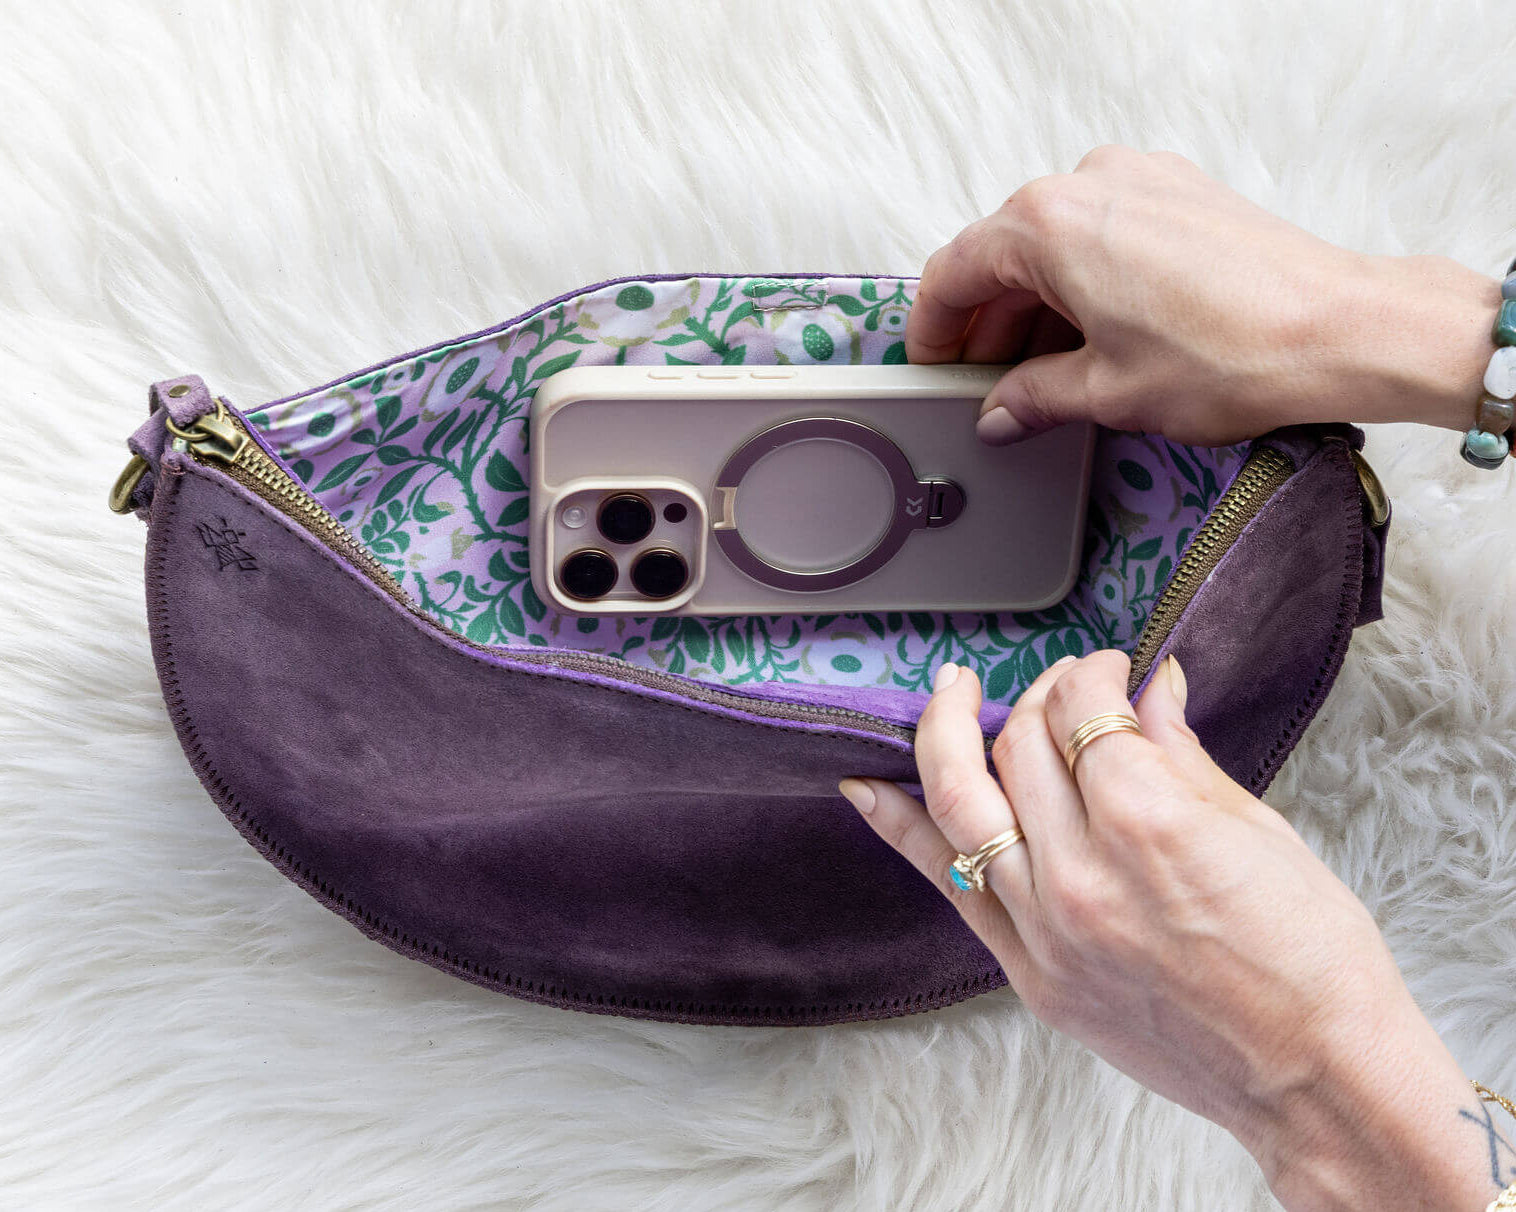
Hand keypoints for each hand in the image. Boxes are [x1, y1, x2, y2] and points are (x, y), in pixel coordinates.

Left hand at [838, 652, 1508, 1210]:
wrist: (1313, 1078)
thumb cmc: (1310, 959)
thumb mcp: (1259, 831)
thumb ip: (1182, 751)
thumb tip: (1152, 687)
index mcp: (1148, 821)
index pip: (1081, 709)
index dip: (1091, 673)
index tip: (1105, 671)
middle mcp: (1081, 871)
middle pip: (1017, 745)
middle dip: (1035, 697)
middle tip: (1058, 690)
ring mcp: (1046, 927)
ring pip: (961, 801)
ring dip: (948, 735)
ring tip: (946, 695)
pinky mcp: (1030, 974)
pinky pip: (947, 884)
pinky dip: (903, 828)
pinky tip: (869, 788)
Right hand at [907, 144, 1498, 445]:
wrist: (1341, 330)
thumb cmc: (1235, 352)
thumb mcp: (1107, 392)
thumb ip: (1034, 398)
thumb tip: (1002, 412)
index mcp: (1048, 224)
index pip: (955, 272)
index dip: (932, 328)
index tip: (930, 365)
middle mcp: (1089, 184)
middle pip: (1002, 256)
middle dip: (987, 325)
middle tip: (984, 385)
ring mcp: (1140, 182)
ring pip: (1053, 245)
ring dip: (1034, 307)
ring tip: (1040, 375)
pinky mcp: (1180, 195)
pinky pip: (1102, 234)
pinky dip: (1081, 283)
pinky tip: (1090, 339)